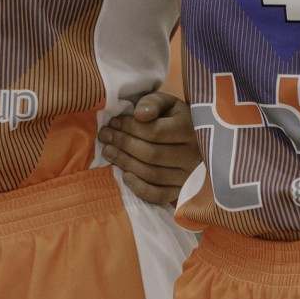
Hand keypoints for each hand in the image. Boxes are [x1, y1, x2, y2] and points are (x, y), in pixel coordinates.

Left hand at [99, 91, 201, 206]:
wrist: (193, 137)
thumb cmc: (174, 117)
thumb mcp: (166, 103)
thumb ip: (152, 103)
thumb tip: (139, 115)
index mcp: (191, 128)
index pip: (155, 132)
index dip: (130, 127)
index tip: (113, 122)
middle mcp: (193, 155)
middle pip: (151, 154)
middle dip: (123, 144)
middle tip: (105, 136)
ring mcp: (188, 175)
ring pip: (152, 174)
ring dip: (125, 163)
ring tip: (108, 152)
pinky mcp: (181, 190)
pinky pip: (159, 195)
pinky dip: (140, 188)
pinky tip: (125, 176)